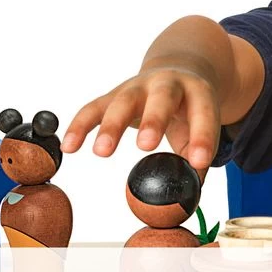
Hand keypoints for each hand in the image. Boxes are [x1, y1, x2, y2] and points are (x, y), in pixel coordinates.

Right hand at [60, 65, 219, 170]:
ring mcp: (138, 87)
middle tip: (145, 146)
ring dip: (112, 126)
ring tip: (102, 153)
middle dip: (153, 121)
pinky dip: (80, 126)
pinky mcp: (113, 94)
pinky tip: (69, 147)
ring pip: (123, 101)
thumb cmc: (190, 110)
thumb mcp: (203, 128)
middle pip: (161, 98)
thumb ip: (198, 161)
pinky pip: (93, 108)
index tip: (198, 162)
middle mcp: (167, 84)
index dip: (202, 137)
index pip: (203, 113)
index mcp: (197, 92)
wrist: (178, 71)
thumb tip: (188, 199)